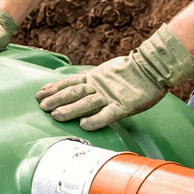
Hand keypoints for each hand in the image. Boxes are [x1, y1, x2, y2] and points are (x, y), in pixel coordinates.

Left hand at [37, 22, 193, 129]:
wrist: (153, 67)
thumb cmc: (132, 70)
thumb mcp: (108, 70)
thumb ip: (94, 77)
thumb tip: (80, 81)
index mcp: (95, 77)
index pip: (69, 82)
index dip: (54, 88)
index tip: (40, 93)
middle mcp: (98, 85)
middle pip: (73, 92)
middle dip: (56, 99)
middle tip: (41, 106)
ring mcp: (110, 95)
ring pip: (85, 102)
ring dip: (69, 109)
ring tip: (54, 115)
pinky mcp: (123, 105)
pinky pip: (107, 115)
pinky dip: (95, 120)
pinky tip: (83, 125)